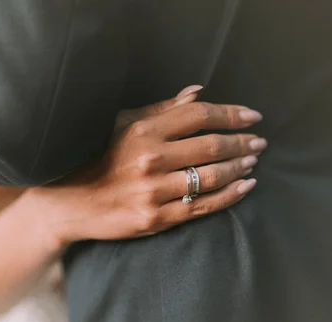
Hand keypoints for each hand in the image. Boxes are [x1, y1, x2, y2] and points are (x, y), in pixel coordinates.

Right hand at [27, 86, 267, 243]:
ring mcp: (154, 191)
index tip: (251, 116)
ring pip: (211, 177)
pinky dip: (230, 196)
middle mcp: (150, 159)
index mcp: (142, 131)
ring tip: (253, 161)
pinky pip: (203, 207)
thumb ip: (161, 110)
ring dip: (239, 167)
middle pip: (210, 146)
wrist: (72, 203)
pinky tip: (246, 187)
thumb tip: (198, 93)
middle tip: (259, 141)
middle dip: (242, 142)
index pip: (199, 116)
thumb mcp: (123, 125)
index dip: (230, 114)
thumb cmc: (99, 159)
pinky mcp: (157, 218)